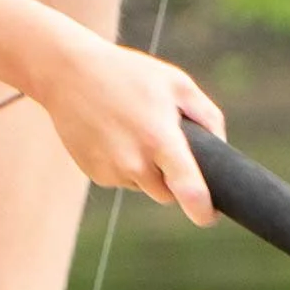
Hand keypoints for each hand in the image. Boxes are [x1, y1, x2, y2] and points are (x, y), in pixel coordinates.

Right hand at [35, 36, 223, 221]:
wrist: (68, 73)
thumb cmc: (129, 74)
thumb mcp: (176, 83)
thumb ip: (207, 116)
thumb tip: (221, 149)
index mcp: (160, 139)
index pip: (189, 190)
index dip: (204, 211)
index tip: (211, 217)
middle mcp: (134, 162)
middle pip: (167, 193)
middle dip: (173, 178)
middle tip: (164, 142)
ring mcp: (111, 171)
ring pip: (144, 185)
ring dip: (147, 169)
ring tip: (133, 128)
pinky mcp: (95, 174)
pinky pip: (122, 179)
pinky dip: (125, 164)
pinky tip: (114, 134)